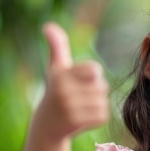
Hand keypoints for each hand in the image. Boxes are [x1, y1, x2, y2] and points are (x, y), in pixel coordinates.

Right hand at [34, 22, 109, 139]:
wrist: (46, 125)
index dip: (93, 75)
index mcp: (60, 74)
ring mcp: (69, 107)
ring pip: (102, 101)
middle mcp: (63, 90)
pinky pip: (102, 115)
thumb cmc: (55, 90)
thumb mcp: (56, 68)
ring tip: (81, 107)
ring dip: (97, 104)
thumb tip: (48, 25)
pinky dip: (98, 117)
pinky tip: (83, 118)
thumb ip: (57, 45)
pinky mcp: (77, 123)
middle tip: (80, 97)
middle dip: (96, 91)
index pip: (95, 70)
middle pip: (101, 86)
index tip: (80, 81)